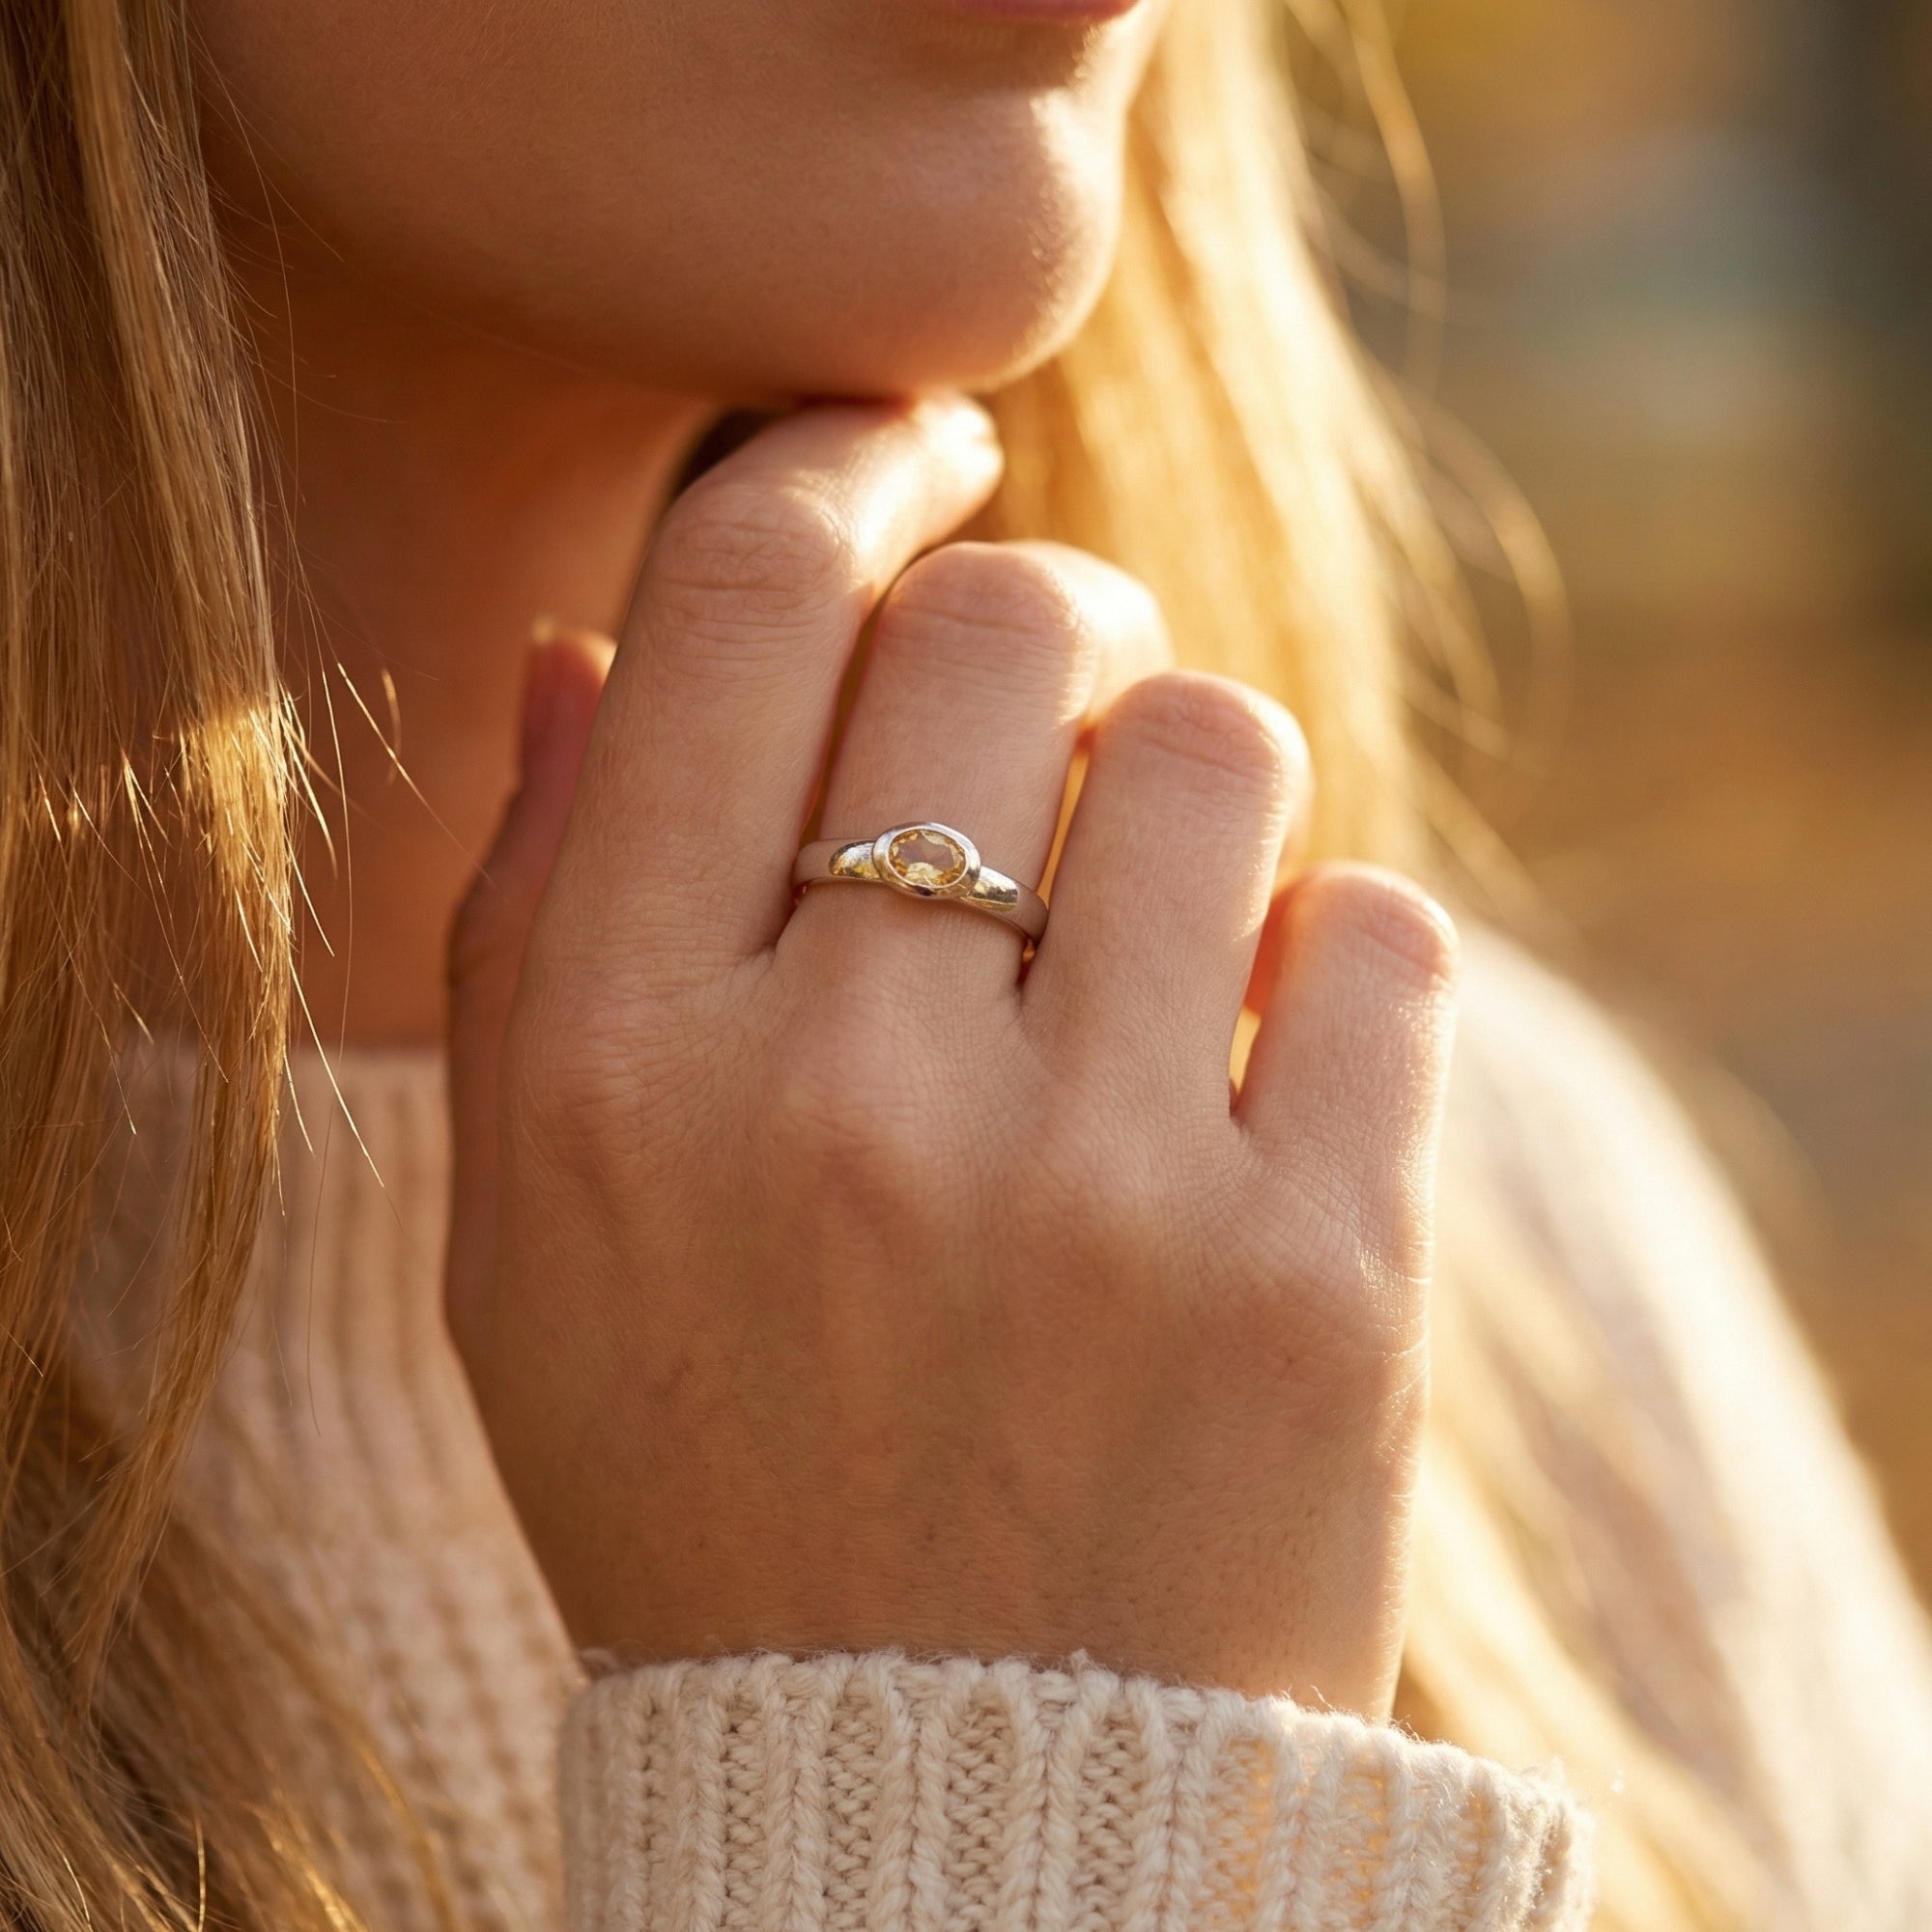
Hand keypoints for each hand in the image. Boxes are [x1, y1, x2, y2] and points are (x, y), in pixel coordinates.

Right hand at [444, 398, 1457, 1714]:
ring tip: (1145, 902)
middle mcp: (849, 1104)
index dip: (843, 466)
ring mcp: (1105, 1193)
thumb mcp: (531, 1233)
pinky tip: (1254, 1061)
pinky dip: (1327, 955)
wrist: (955, 1795)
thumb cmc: (720, 1478)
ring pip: (1214, 743)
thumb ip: (528, 924)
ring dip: (1183, 778)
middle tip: (1038, 690)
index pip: (746, 608)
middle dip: (1035, 613)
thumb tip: (586, 654)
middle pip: (1009, 621)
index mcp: (622, 1072)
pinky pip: (1381, 933)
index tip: (907, 451)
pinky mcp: (1320, 1282)